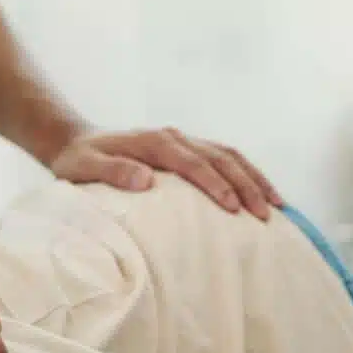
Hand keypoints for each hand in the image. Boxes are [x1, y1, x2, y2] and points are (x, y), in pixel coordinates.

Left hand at [49, 128, 282, 220]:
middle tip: (265, 215)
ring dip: (254, 178)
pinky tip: (261, 194)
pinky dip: (246, 174)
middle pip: (221, 157)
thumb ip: (112, 172)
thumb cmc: (78, 161)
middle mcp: (174, 137)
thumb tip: (145, 181)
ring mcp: (184, 140)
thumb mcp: (84, 168)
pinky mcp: (187, 148)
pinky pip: (224, 158)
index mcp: (153, 142)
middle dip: (246, 185)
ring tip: (277, 206)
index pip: (193, 162)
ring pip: (229, 155)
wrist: (75, 141)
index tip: (233, 208)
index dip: (215, 184)